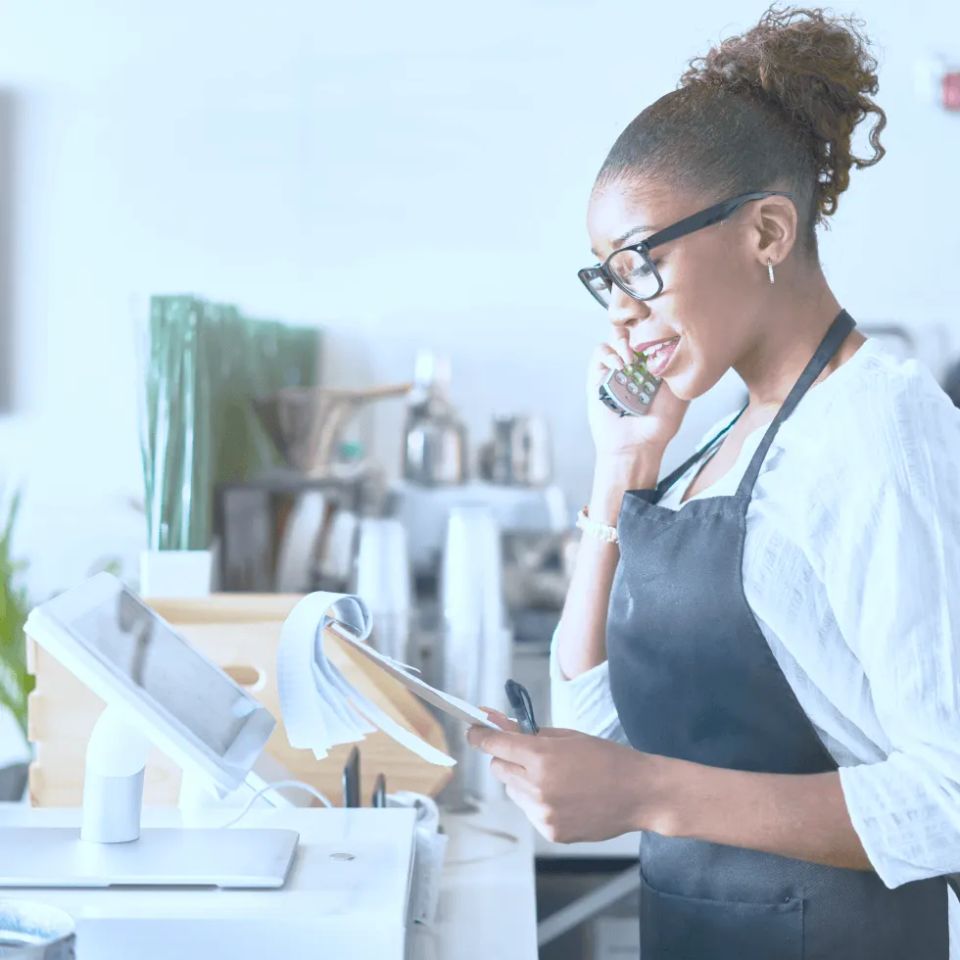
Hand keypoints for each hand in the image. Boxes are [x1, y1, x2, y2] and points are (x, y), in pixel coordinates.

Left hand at [467, 721, 664, 843]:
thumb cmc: (607, 758)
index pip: (494, 744)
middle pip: (498, 768)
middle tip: (527, 754)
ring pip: (512, 790)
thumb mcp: (568, 736)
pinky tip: (564, 797)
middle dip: (507, 757)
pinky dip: (537, 801)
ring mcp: (543, 813)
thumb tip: (498, 722)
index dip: (480, 736)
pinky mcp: (551, 831)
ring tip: (554, 778)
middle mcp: (537, 787)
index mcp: (541, 757)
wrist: (639, 793)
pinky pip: (529, 810)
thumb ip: (530, 732)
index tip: (473, 731)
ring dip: (522, 780)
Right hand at [586, 333, 689, 460]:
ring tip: (630, 358)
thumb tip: (687, 343)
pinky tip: (620, 367)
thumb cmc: (659, 424)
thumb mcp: (682, 393)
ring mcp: (615, 368)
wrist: (637, 446)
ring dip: (622, 340)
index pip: (652, 331)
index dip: (654, 322)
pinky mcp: (598, 377)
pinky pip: (600, 354)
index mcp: (654, 363)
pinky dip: (609, 355)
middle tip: (643, 334)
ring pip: (614, 336)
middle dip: (636, 324)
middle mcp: (634, 362)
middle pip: (632, 328)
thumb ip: (684, 369)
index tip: (661, 321)